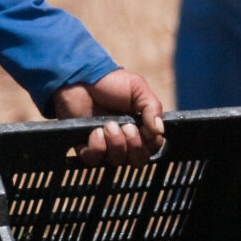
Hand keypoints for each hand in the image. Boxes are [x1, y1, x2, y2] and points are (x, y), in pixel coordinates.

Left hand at [51, 68, 165, 164]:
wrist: (81, 79)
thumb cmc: (111, 82)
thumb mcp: (138, 88)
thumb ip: (152, 107)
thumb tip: (159, 130)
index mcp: (140, 127)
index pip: (152, 148)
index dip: (150, 143)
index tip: (142, 128)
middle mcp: (125, 140)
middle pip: (138, 160)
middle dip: (134, 146)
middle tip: (126, 127)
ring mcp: (106, 145)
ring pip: (117, 161)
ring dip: (115, 143)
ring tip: (107, 125)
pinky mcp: (86, 147)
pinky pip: (95, 160)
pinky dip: (97, 148)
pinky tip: (95, 132)